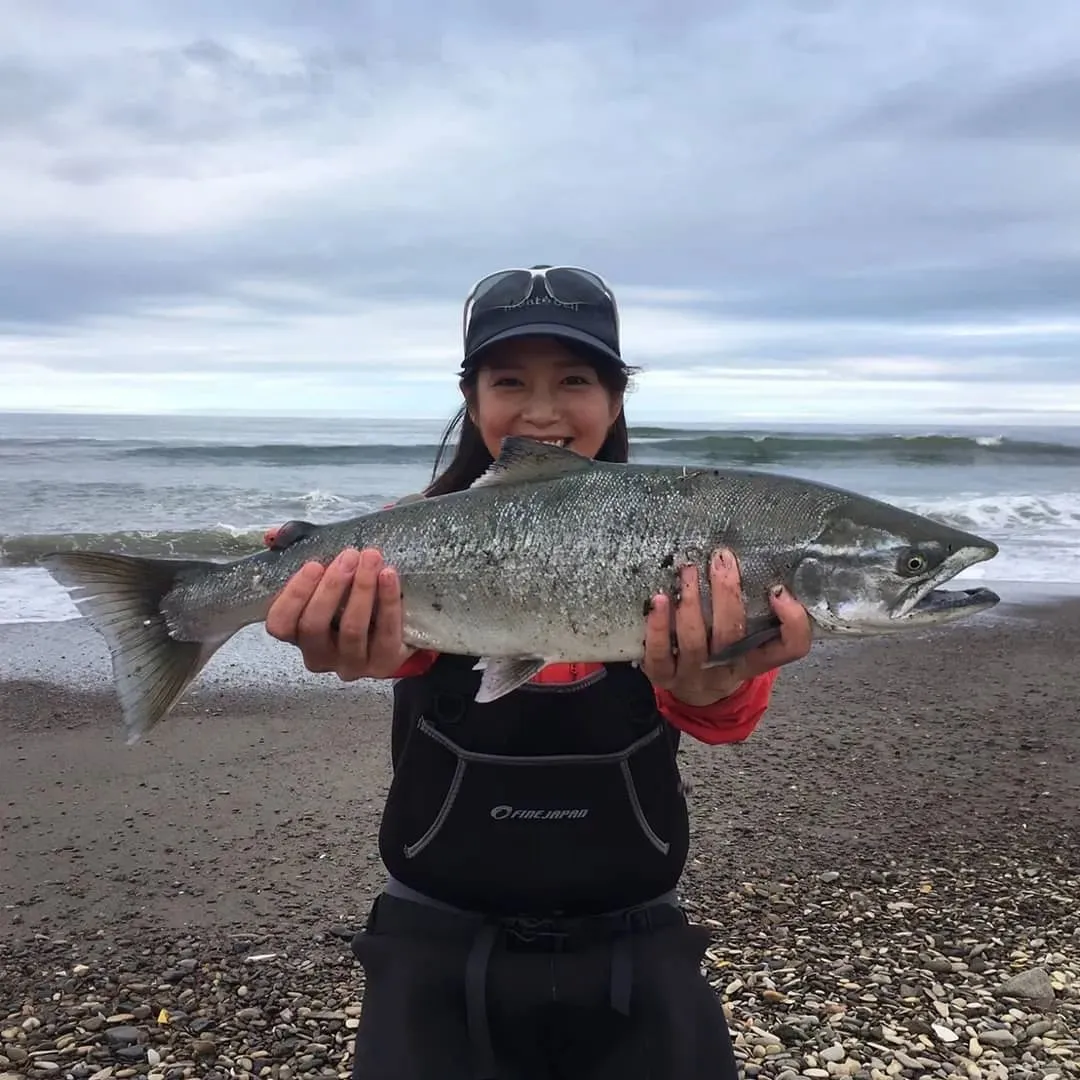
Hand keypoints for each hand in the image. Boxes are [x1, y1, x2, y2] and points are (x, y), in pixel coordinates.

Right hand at [263, 531, 414, 680]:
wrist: (394, 627)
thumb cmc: (348, 596)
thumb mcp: (323, 575)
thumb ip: (296, 551)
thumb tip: (272, 536)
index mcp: (297, 635)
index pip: (280, 624)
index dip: (293, 595)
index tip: (313, 564)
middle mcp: (319, 655)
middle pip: (314, 626)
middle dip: (332, 587)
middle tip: (349, 555)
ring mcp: (351, 664)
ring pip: (352, 630)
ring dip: (361, 589)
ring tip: (371, 558)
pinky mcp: (383, 663)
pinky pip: (385, 633)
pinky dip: (388, 601)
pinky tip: (389, 575)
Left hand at [640, 547, 811, 706]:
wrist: (694, 694)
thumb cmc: (723, 653)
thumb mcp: (747, 639)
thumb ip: (757, 610)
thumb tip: (751, 565)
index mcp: (756, 659)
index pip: (790, 648)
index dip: (792, 622)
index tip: (778, 590)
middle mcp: (727, 670)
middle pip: (731, 635)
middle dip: (726, 593)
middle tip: (721, 560)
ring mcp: (693, 675)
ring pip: (693, 641)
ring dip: (690, 602)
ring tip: (688, 569)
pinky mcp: (663, 676)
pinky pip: (659, 653)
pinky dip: (657, 625)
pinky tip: (658, 600)